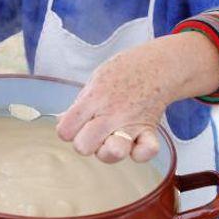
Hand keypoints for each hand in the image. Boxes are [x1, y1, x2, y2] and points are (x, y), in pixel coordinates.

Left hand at [55, 33, 218, 163]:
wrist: (157, 65)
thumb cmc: (124, 72)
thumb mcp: (94, 81)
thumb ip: (79, 105)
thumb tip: (61, 122)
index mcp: (93, 99)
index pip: (65, 130)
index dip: (67, 131)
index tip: (76, 123)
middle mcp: (110, 113)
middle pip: (83, 147)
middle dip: (85, 143)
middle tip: (94, 132)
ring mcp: (131, 124)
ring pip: (112, 153)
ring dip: (108, 151)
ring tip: (112, 139)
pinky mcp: (149, 131)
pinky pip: (145, 152)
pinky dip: (139, 152)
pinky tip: (134, 144)